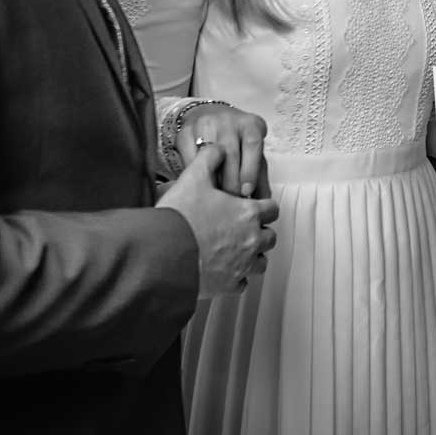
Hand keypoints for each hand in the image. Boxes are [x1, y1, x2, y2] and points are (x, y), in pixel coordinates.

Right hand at [157, 146, 279, 297]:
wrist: (163, 255)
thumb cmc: (180, 218)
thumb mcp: (193, 178)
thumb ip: (209, 158)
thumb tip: (218, 149)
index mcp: (248, 214)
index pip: (272, 209)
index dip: (264, 207)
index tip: (254, 208)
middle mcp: (251, 240)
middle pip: (270, 237)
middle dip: (259, 232)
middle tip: (242, 229)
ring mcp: (242, 266)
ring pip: (260, 262)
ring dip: (252, 256)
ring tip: (235, 251)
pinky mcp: (229, 286)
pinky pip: (242, 283)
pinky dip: (236, 278)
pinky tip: (223, 270)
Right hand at [180, 102, 271, 198]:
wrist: (210, 117)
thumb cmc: (237, 141)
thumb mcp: (253, 154)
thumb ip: (259, 176)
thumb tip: (265, 201)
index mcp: (250, 125)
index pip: (253, 145)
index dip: (250, 170)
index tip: (247, 191)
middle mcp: (229, 121)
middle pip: (230, 153)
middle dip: (231, 182)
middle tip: (232, 203)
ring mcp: (205, 124)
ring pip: (208, 157)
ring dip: (212, 181)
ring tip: (215, 200)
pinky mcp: (185, 133)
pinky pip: (189, 159)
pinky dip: (194, 176)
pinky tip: (198, 187)